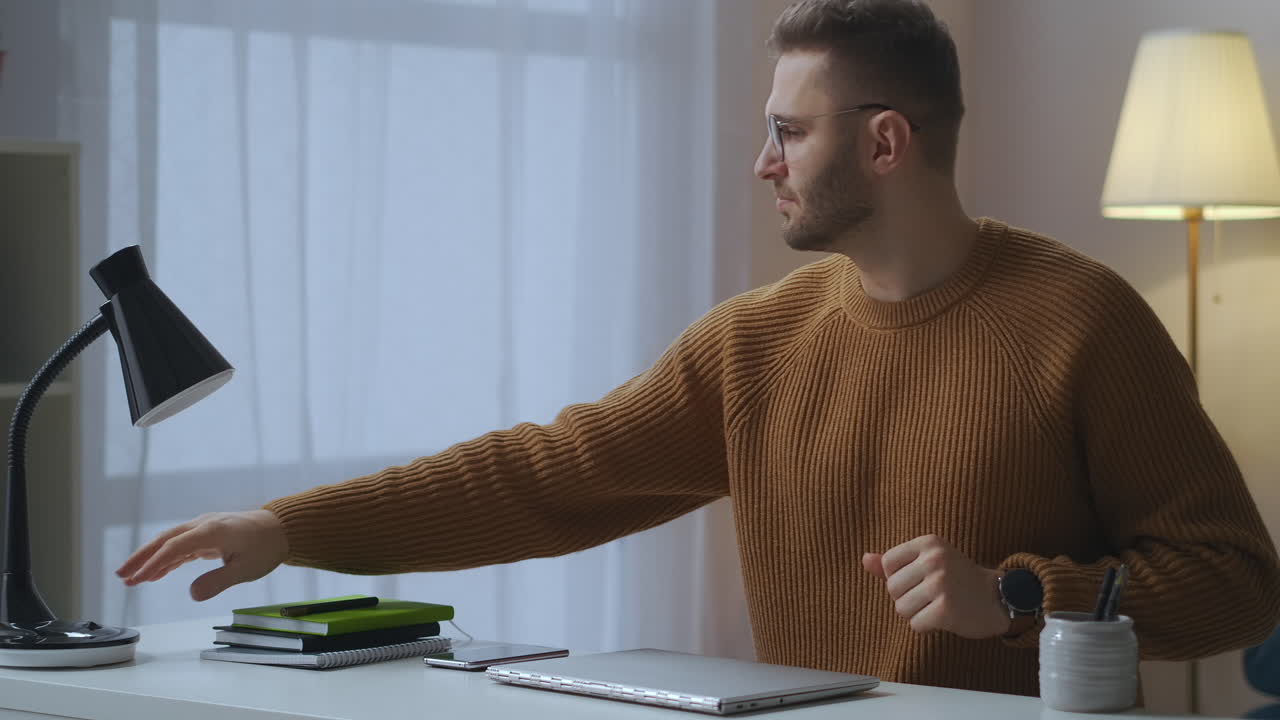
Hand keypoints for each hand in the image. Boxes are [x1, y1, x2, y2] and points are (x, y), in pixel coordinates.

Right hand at [115, 510, 288, 600]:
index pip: (174, 547)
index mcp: (211, 531)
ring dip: (151, 559)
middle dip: (142, 558)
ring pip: (170, 542)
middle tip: (121, 576)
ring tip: (131, 578)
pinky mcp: (208, 534)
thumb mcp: (244, 569)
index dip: (154, 563)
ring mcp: (205, 528)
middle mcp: (203, 525)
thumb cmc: (266, 547)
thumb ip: (217, 582)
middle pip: (165, 540)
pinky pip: (182, 546)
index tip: (138, 579)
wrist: (282, 529)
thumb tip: (192, 594)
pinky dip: (167, 559)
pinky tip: (156, 573)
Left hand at [862, 534, 1008, 638]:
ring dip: (916, 613)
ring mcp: (941, 584)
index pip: (888, 563)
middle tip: (933, 595)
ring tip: (938, 606)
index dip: (900, 577)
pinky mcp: (946, 609)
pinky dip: (926, 626)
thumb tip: (864, 559)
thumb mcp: (929, 561)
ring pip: (901, 608)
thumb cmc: (958, 579)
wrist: (998, 598)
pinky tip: (944, 617)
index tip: (922, 579)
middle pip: (892, 588)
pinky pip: (915, 624)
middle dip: (908, 598)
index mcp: (929, 543)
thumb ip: (896, 562)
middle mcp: (934, 560)